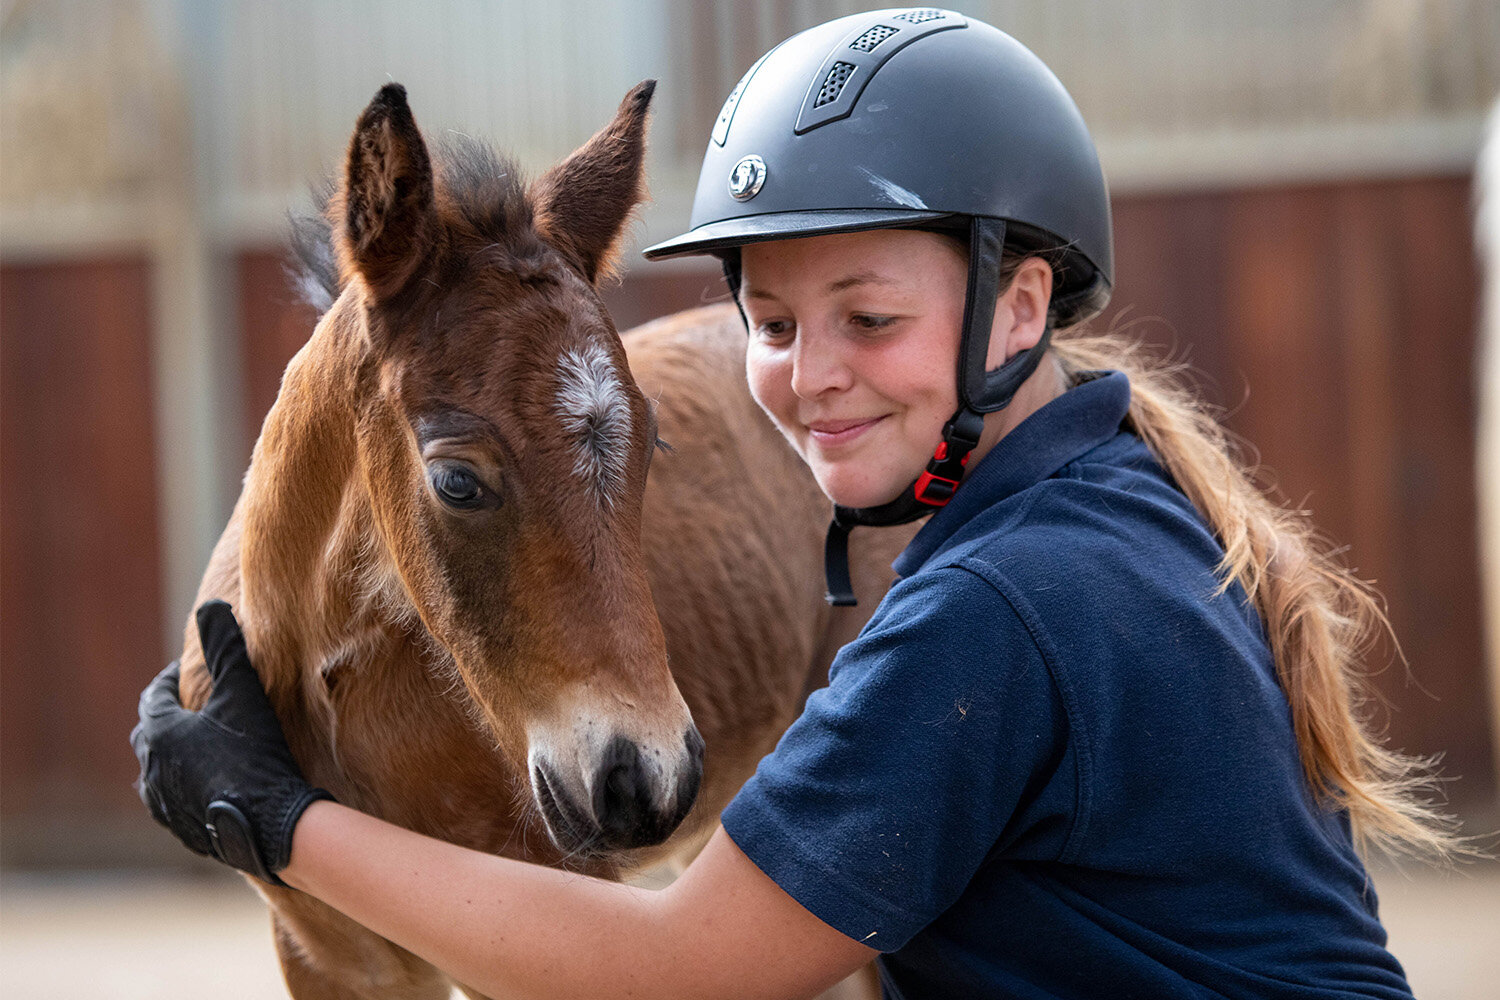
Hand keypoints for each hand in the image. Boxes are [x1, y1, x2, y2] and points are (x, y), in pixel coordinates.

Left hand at [131, 600, 331, 885]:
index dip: (174, 678)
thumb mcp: (242, 692)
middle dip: (171, 716)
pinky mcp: (183, 830)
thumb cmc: (254, 754)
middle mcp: (150, 770)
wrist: (269, 825)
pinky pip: (177, 799)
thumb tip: (211, 604)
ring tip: (204, 745)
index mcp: (158, 734)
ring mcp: (164, 805)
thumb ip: (225, 647)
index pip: (155, 696)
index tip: (194, 669)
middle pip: (151, 734)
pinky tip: (214, 782)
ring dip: (176, 754)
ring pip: (160, 770)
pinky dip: (188, 783)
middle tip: (197, 705)